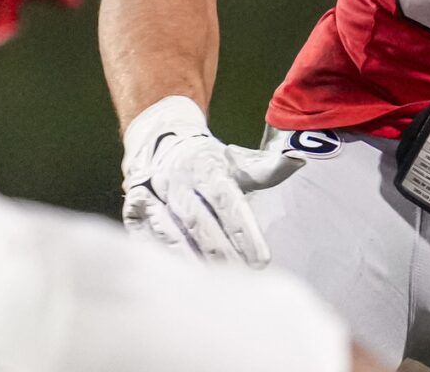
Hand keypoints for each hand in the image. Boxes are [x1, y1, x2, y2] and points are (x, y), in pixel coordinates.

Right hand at [120, 96, 300, 266]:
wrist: (159, 140)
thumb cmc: (207, 161)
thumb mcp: (236, 160)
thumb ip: (264, 169)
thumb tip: (296, 161)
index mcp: (206, 166)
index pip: (228, 202)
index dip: (244, 232)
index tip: (262, 261)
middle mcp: (177, 180)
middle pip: (200, 222)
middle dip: (222, 254)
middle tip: (243, 279)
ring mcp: (152, 194)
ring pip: (171, 234)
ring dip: (191, 261)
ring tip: (213, 288)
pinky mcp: (133, 209)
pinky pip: (145, 239)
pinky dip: (162, 260)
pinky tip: (179, 281)